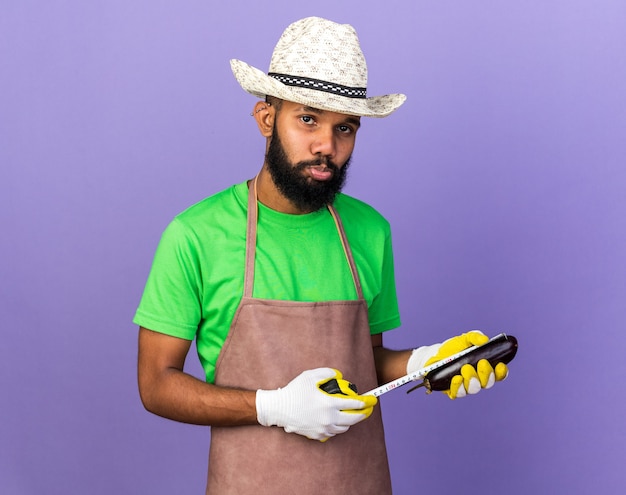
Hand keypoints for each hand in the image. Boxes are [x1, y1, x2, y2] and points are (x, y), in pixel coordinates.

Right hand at [256, 368, 376, 441]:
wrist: (279, 409)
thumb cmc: (294, 391)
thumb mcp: (310, 376)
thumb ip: (328, 373)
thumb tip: (339, 376)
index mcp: (329, 404)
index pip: (354, 404)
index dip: (365, 402)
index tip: (372, 400)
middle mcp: (329, 419)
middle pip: (353, 419)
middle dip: (363, 414)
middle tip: (366, 409)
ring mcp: (323, 429)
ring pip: (344, 428)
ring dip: (349, 421)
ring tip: (350, 414)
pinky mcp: (317, 435)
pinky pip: (333, 432)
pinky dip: (337, 427)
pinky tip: (335, 420)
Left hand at [407, 331, 508, 398]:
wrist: (435, 355)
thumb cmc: (454, 348)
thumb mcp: (465, 339)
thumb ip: (475, 337)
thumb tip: (484, 340)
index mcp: (484, 368)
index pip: (498, 374)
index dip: (501, 372)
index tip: (500, 365)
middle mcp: (477, 379)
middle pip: (488, 383)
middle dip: (486, 374)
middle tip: (482, 363)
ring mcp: (466, 386)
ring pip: (474, 389)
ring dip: (472, 380)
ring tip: (466, 368)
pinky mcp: (453, 390)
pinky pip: (458, 393)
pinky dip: (458, 386)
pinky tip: (456, 378)